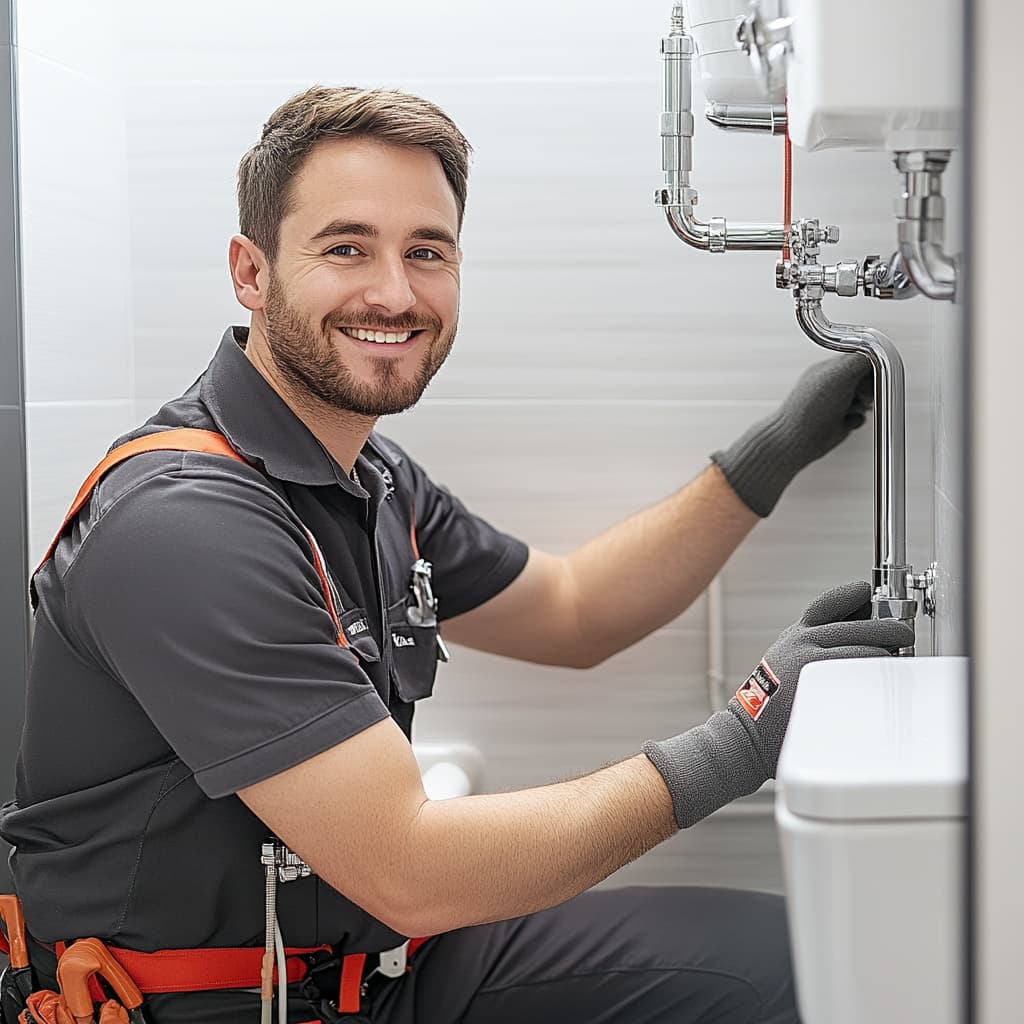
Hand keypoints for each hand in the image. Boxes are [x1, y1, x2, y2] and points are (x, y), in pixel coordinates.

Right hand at [642, 581, 914, 828]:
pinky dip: (880, 678)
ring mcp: (817, 668)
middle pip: (863, 627)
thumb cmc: (774, 698)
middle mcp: (805, 645)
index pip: (832, 602)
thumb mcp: (787, 653)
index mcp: (797, 634)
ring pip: (870, 651)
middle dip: (891, 629)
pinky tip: (884, 683)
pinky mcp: (828, 693)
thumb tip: (862, 622)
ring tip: (894, 663)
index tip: (870, 597)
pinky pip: (866, 679)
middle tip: (903, 634)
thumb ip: (815, 638)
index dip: (856, 595)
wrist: (750, 733)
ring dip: (888, 656)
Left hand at [711, 354, 872, 516]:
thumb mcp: (840, 374)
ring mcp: (835, 405)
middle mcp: (831, 386)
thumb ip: (860, 360)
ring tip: (853, 406)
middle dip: (869, 386)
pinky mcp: (839, 423)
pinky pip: (859, 417)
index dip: (870, 366)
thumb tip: (875, 355)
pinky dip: (858, 419)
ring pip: (864, 399)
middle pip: (864, 379)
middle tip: (863, 393)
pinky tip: (848, 421)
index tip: (873, 374)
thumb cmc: (810, 407)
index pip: (858, 359)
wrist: (796, 439)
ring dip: (865, 403)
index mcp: (829, 369)